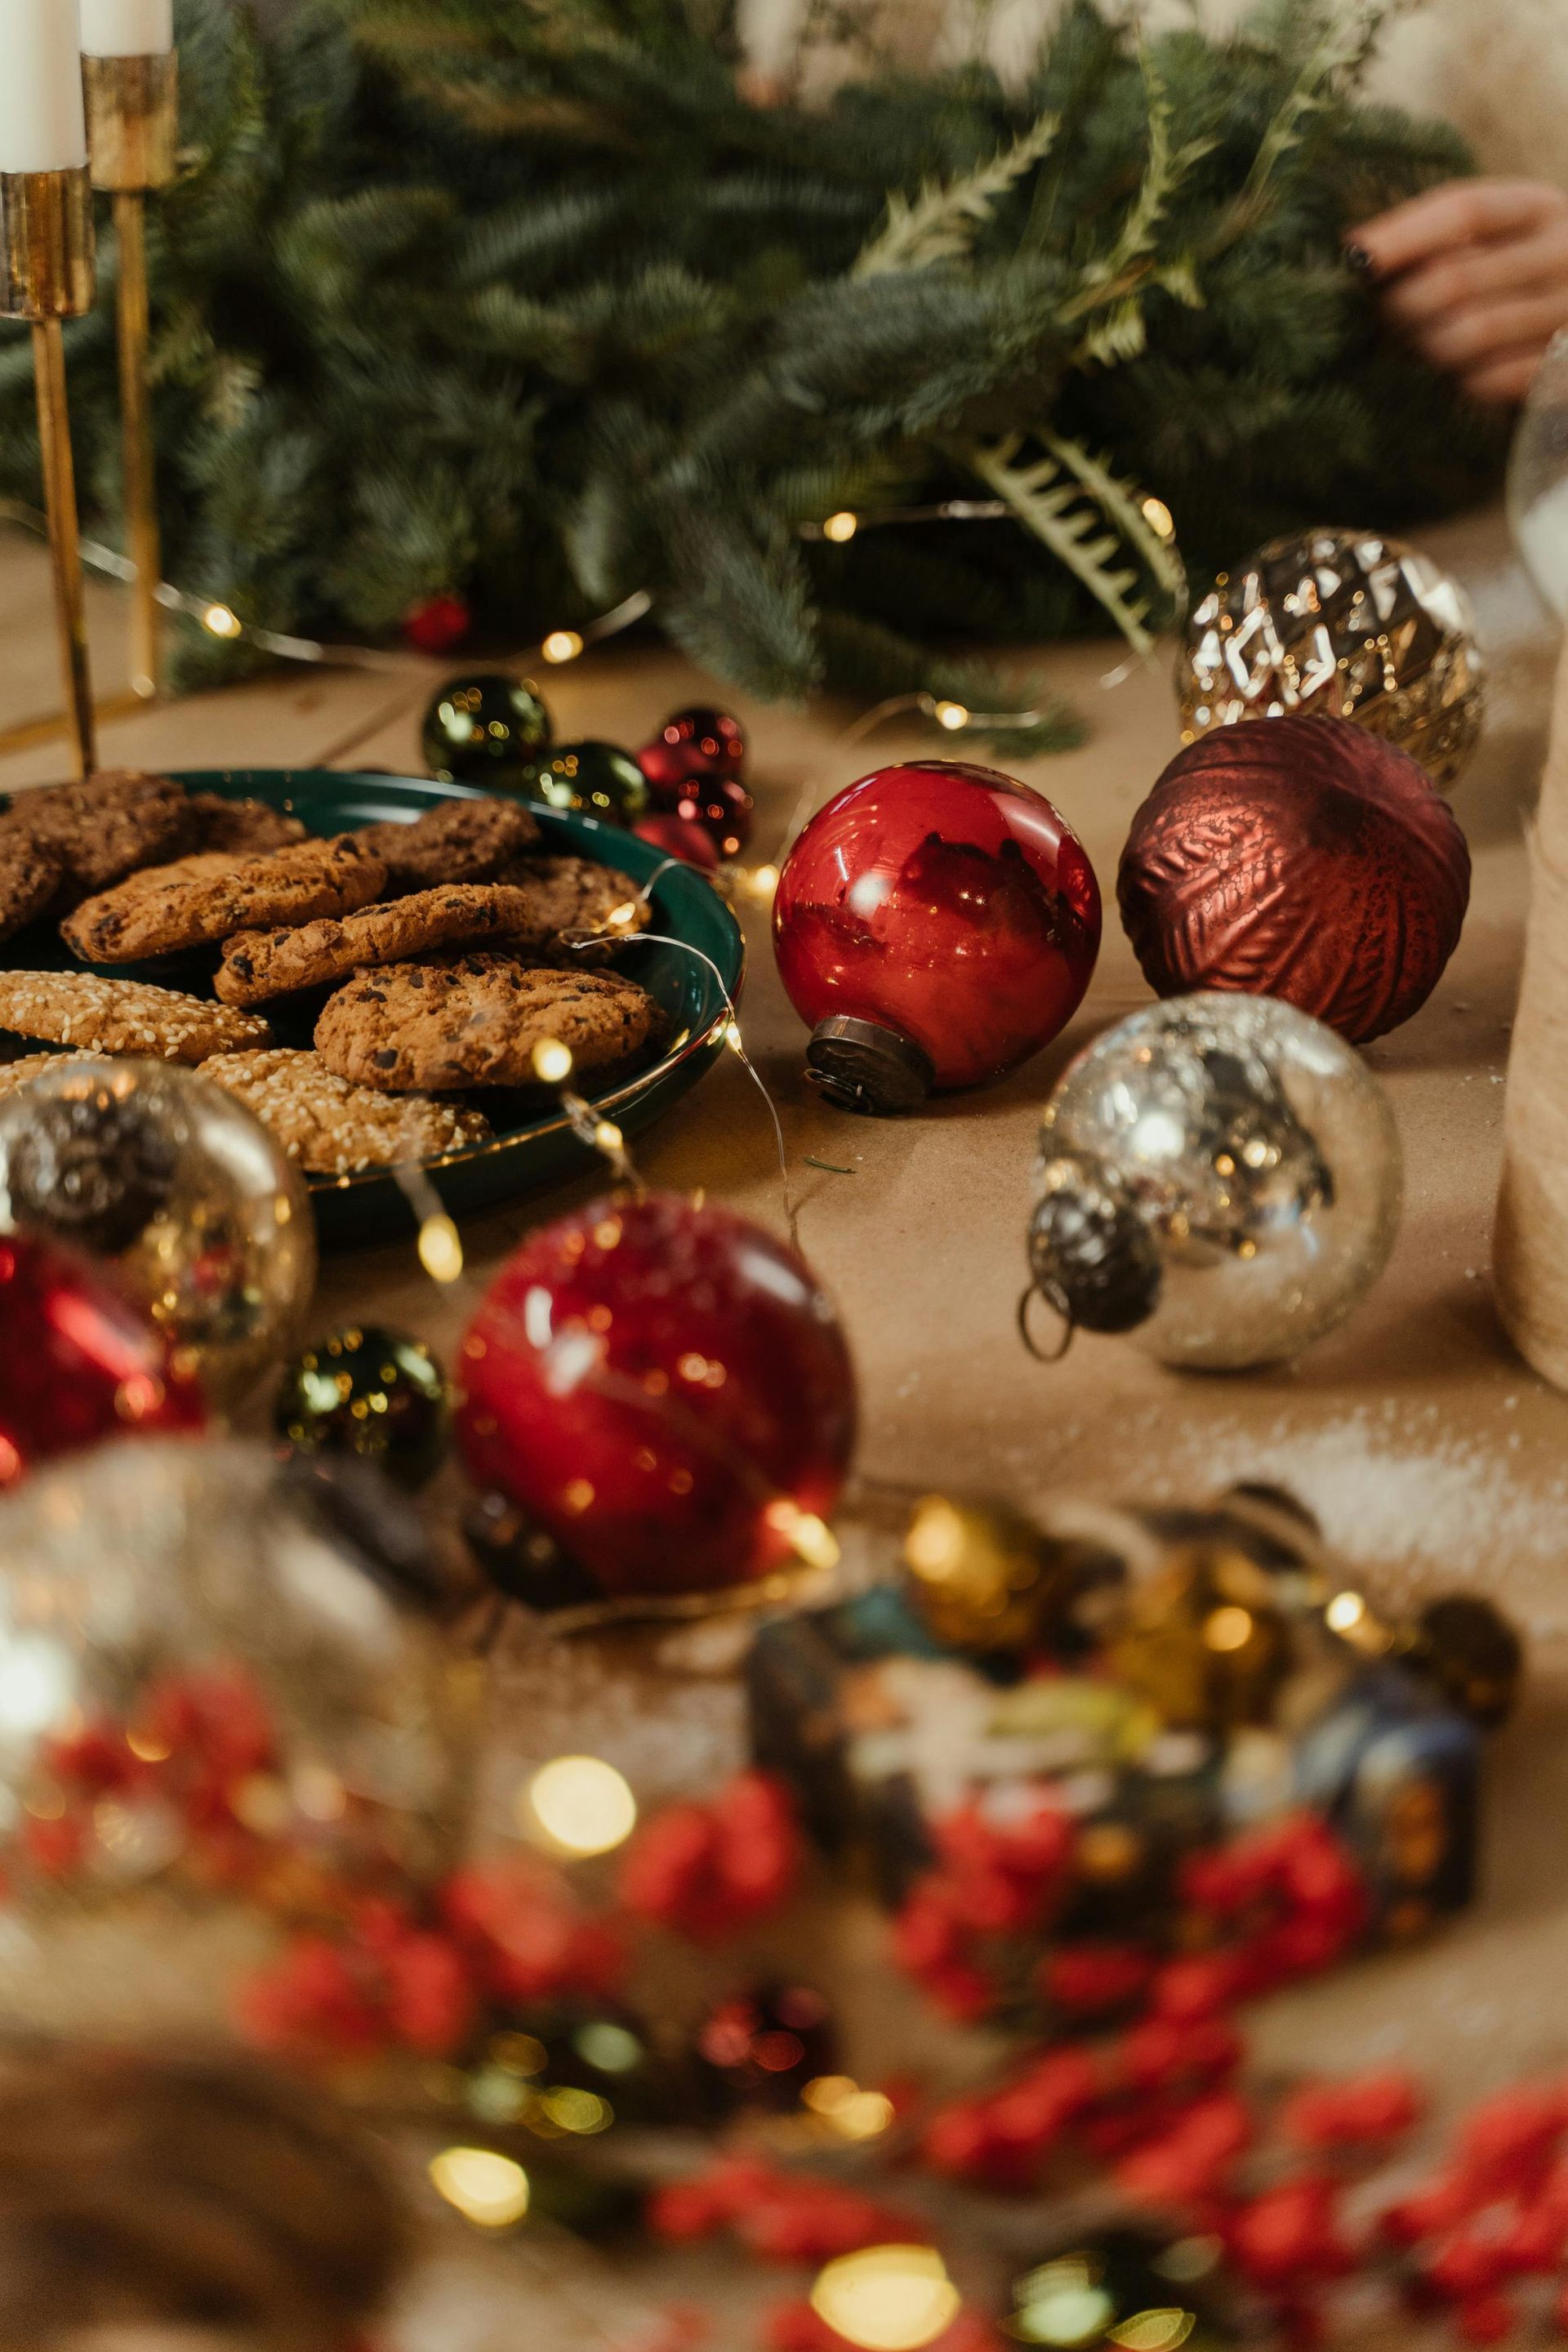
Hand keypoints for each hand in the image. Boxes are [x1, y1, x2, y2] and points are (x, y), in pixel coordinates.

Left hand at [1349, 178, 1567, 405]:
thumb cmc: (1514, 277)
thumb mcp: (1493, 239)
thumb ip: (1439, 240)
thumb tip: (1360, 255)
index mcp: (1538, 208)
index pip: (1466, 212)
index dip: (1405, 234)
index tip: (1358, 256)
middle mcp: (1564, 254)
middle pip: (1456, 278)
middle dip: (1402, 304)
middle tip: (1386, 318)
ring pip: (1468, 334)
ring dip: (1425, 346)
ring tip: (1416, 346)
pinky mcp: (1564, 368)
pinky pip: (1489, 381)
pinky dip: (1459, 381)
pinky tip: (1455, 375)